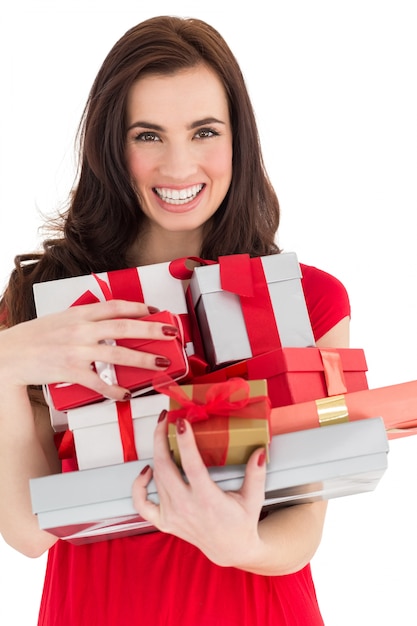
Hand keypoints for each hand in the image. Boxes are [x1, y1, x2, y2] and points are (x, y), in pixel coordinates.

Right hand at [0, 300, 178, 400]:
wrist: (9, 353)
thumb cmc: (35, 336)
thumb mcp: (62, 318)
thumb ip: (86, 318)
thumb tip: (111, 321)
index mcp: (80, 314)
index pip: (116, 306)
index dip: (139, 308)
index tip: (155, 311)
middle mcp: (81, 330)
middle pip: (124, 327)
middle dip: (152, 330)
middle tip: (171, 333)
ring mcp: (77, 351)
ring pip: (118, 354)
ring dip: (143, 359)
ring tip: (160, 364)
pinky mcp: (70, 372)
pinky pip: (99, 382)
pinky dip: (114, 390)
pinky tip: (126, 394)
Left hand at [132, 412, 266, 567]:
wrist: (230, 549)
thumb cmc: (242, 522)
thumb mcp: (254, 498)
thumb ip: (256, 474)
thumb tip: (259, 451)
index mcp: (208, 500)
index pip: (191, 466)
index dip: (184, 442)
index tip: (182, 422)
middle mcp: (186, 507)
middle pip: (165, 468)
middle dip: (161, 439)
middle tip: (166, 420)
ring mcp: (172, 516)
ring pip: (156, 478)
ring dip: (156, 453)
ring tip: (163, 434)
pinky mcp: (164, 521)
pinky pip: (142, 504)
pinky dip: (139, 486)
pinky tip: (147, 470)